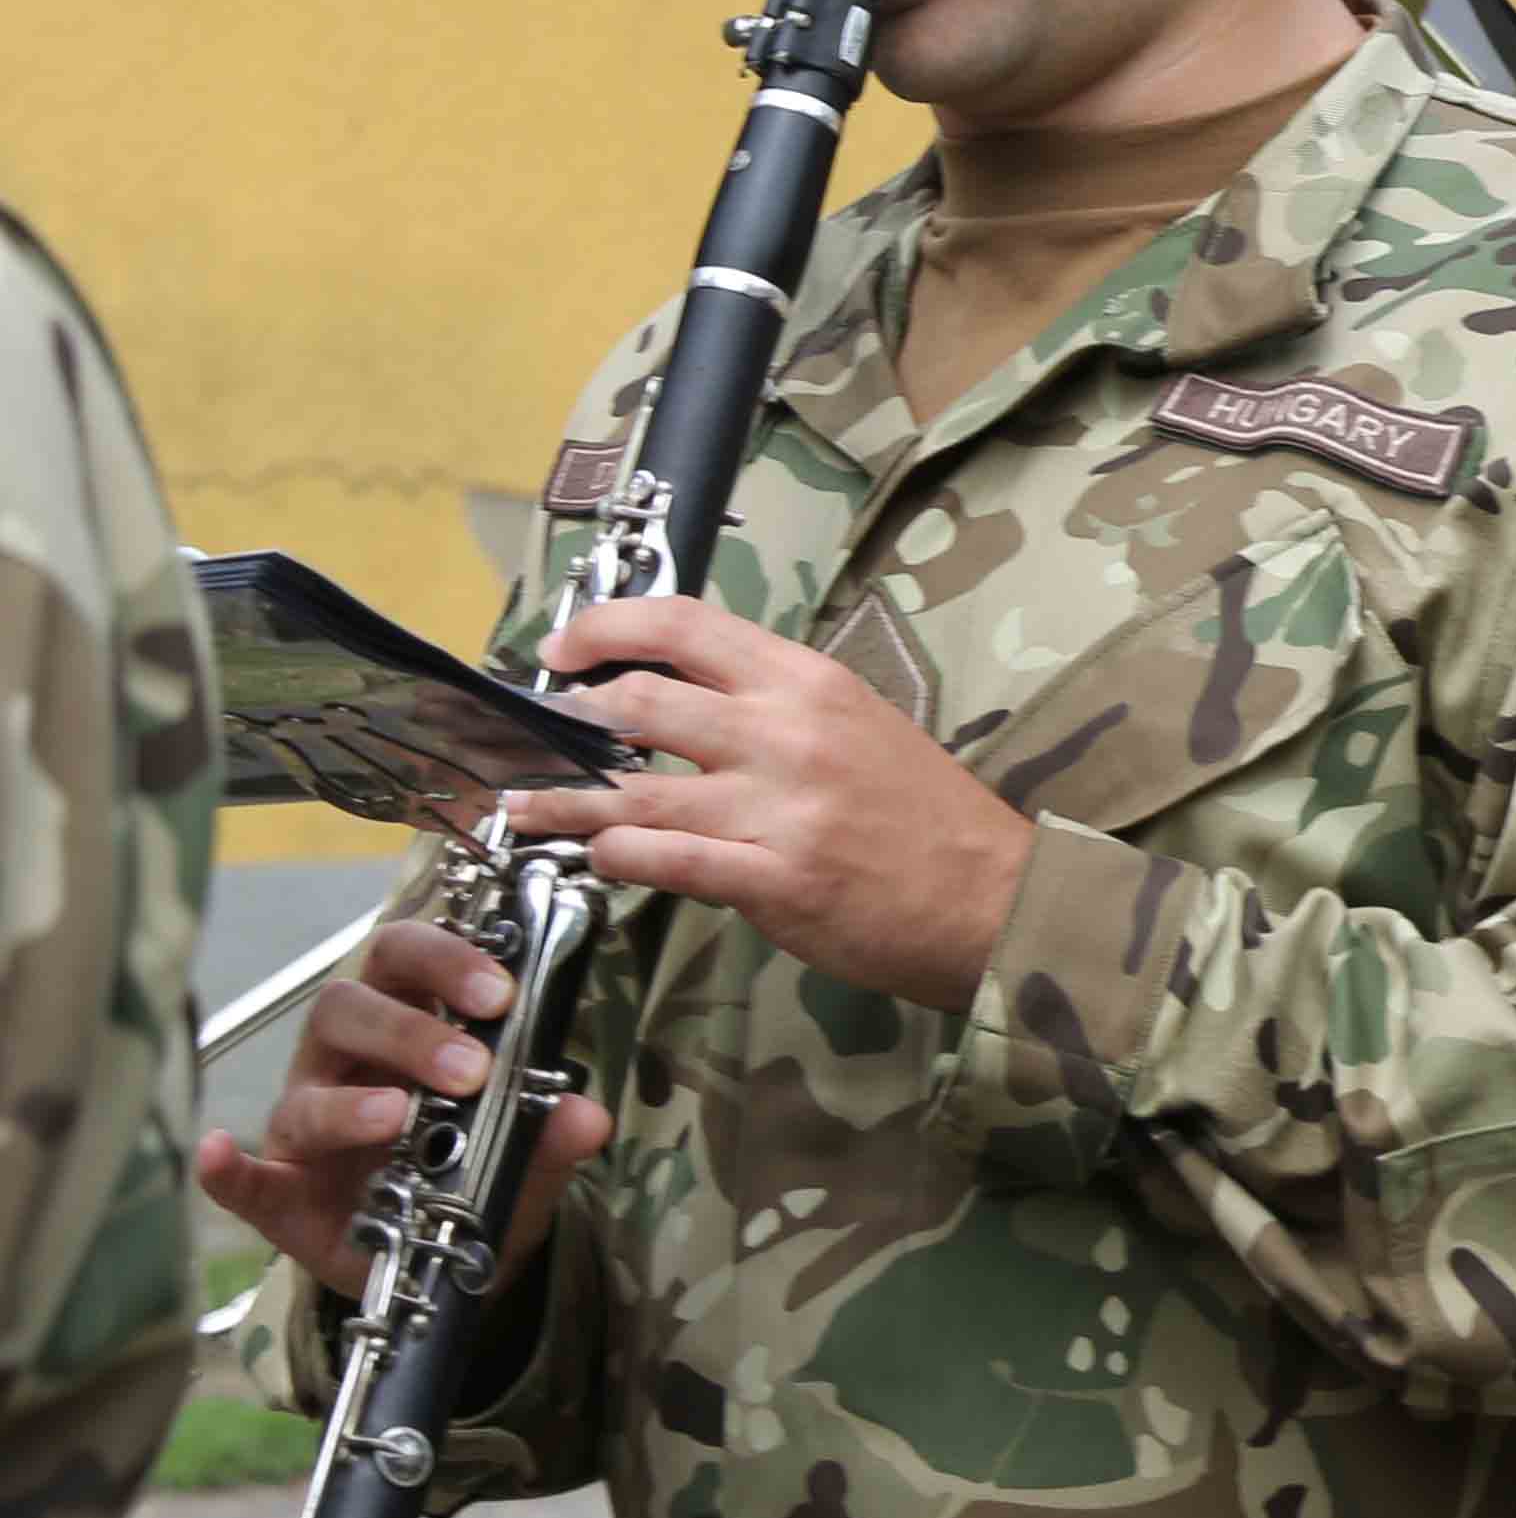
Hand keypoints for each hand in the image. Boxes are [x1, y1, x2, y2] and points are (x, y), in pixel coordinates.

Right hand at [194, 918, 614, 1299]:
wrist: (441, 1254)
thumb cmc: (474, 1169)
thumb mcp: (528, 1153)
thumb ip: (552, 1132)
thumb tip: (586, 1118)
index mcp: (407, 1023)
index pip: (407, 959)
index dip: (447, 961)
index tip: (501, 992)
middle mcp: (346, 1060)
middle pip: (349, 1007)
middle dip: (409, 1030)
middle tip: (471, 1068)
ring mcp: (306, 1124)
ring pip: (306, 1088)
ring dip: (351, 1102)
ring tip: (397, 1117)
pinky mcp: (279, 1193)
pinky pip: (243, 1179)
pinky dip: (228, 1169)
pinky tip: (219, 1156)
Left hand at [497, 594, 1032, 1014]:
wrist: (990, 893)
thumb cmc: (924, 813)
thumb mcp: (856, 724)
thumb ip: (773, 707)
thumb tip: (679, 699)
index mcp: (808, 682)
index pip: (687, 625)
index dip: (607, 627)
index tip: (564, 648)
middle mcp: (786, 733)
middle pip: (638, 700)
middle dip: (564, 716)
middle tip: (532, 732)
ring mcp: (776, 808)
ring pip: (630, 789)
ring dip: (560, 797)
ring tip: (523, 803)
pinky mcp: (770, 879)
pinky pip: (662, 859)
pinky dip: (613, 854)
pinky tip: (596, 852)